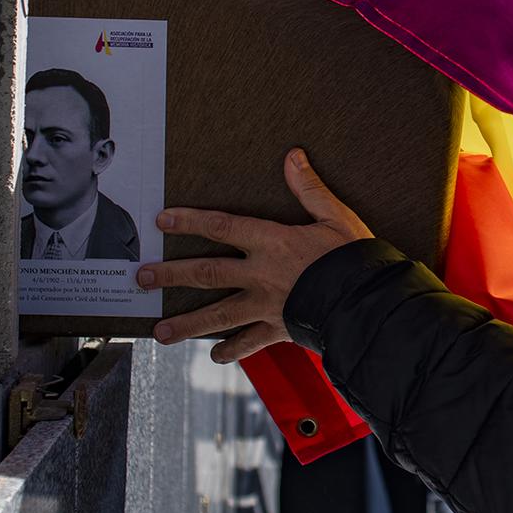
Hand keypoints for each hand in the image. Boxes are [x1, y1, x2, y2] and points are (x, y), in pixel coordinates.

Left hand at [140, 149, 371, 361]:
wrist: (369, 303)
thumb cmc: (355, 259)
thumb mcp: (335, 216)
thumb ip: (310, 188)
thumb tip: (293, 157)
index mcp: (273, 242)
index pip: (222, 226)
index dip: (190, 221)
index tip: (163, 221)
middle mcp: (261, 274)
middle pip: (207, 272)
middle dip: (171, 275)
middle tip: (143, 278)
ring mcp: (266, 305)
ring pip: (217, 314)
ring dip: (186, 323)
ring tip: (160, 332)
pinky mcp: (278, 329)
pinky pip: (249, 344)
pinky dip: (231, 350)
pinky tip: (214, 355)